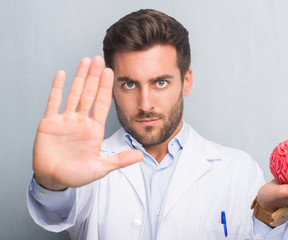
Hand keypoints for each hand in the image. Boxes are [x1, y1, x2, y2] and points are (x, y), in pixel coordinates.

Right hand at [33, 56, 142, 189]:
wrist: (54, 179)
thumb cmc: (76, 174)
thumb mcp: (100, 168)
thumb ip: (119, 160)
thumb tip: (141, 157)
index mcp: (94, 129)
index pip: (102, 103)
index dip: (106, 87)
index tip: (111, 72)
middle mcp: (81, 121)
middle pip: (90, 93)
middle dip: (95, 76)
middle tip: (100, 58)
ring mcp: (65, 120)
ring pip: (74, 93)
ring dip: (80, 77)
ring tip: (86, 61)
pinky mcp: (49, 122)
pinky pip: (53, 102)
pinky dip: (57, 88)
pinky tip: (62, 74)